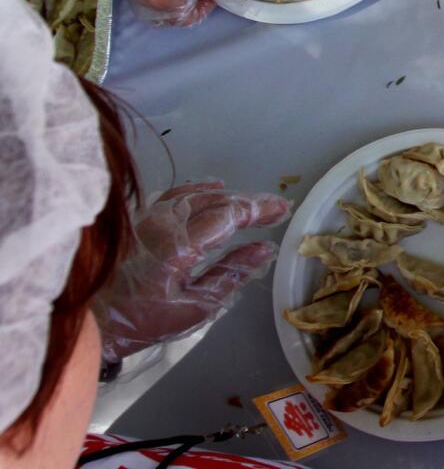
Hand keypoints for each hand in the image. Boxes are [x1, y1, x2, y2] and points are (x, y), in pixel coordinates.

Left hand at [93, 182, 288, 361]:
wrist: (90, 322)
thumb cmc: (142, 322)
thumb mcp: (194, 307)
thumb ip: (231, 274)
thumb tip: (263, 249)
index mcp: (178, 246)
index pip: (227, 216)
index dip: (257, 210)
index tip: (283, 209)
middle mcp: (161, 223)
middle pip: (215, 201)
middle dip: (249, 202)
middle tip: (276, 207)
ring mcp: (146, 218)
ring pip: (196, 195)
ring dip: (228, 197)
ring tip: (252, 204)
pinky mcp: (137, 220)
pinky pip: (174, 195)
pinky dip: (199, 190)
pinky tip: (214, 189)